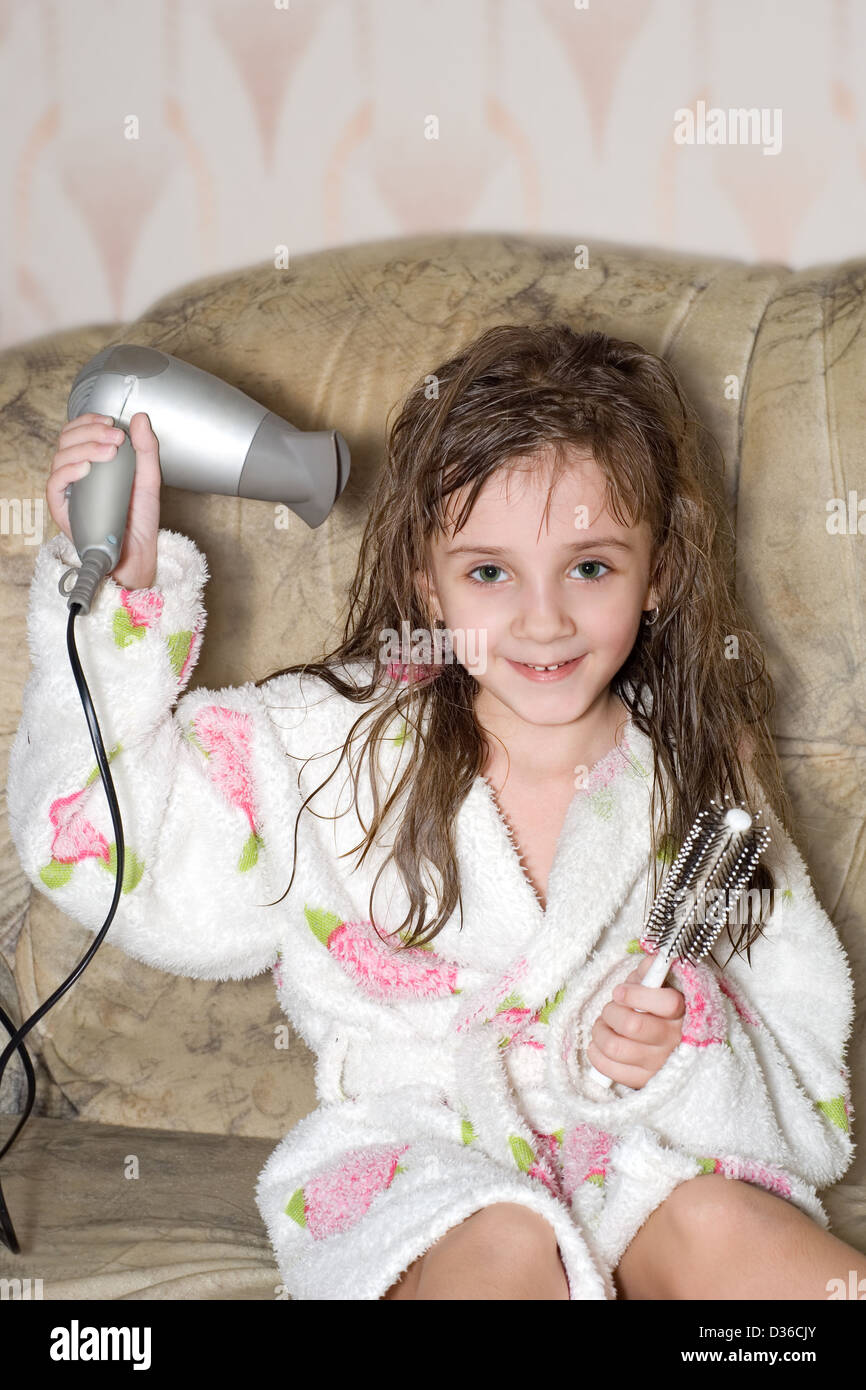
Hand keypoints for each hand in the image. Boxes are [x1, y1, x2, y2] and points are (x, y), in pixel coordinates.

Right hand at [47, 411, 161, 589]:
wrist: (137, 551)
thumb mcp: (149, 478)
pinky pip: (56, 483)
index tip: (111, 421)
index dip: (90, 421)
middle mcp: (76, 472)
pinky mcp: (61, 507)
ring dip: (85, 448)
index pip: (79, 431)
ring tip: (109, 452)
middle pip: (68, 439)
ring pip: (61, 457)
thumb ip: (146, 448)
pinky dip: (69, 471)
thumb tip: (139, 418)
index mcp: (91, 461)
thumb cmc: (139, 518)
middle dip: (92, 432)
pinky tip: (86, 468)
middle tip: (116, 437)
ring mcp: (67, 489)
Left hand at [586, 952, 685, 1089]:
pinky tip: (599, 1045)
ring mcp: (660, 1064)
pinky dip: (596, 1054)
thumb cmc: (662, 1013)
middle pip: (632, 1025)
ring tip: (603, 1026)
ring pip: (616, 1047)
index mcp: (683, 1014)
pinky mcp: (645, 1082)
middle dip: (611, 1012)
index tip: (620, 991)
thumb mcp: (662, 987)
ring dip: (600, 1032)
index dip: (636, 994)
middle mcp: (674, 1041)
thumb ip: (652, 972)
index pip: (667, 1003)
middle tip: (610, 1010)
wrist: (676, 1049)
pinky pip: (611, 1070)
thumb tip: (652, 959)